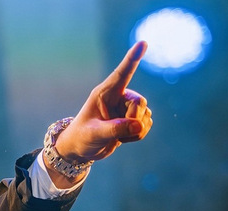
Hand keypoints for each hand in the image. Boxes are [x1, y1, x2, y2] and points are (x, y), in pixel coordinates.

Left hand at [55, 41, 153, 165]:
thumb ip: (115, 130)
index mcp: (104, 93)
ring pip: (145, 116)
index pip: (121, 74)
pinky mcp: (133, 118)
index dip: (132, 59)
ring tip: (115, 136)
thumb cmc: (82, 137)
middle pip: (140, 102)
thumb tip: (139, 125)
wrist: (81, 149)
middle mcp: (118, 96)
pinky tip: (123, 138)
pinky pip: (146, 125)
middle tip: (116, 132)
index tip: (142, 43)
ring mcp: (127, 107)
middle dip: (133, 120)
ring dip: (134, 131)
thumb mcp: (94, 134)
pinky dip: (137, 135)